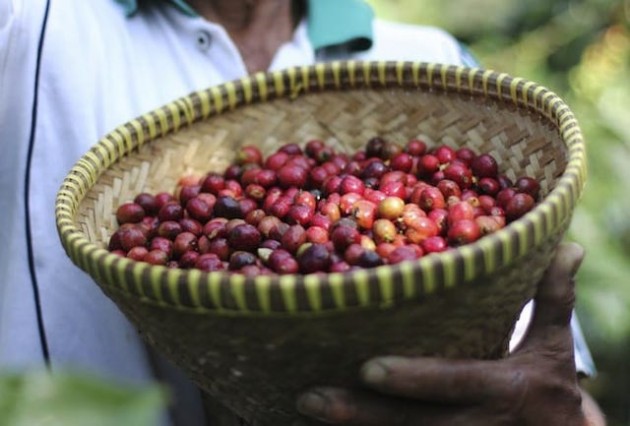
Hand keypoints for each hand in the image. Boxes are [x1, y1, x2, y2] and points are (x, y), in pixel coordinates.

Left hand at [296, 242, 593, 424]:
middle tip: (311, 396)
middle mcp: (477, 423)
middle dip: (360, 414)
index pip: (454, 382)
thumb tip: (567, 246)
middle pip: (412, 423)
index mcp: (504, 389)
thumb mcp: (554, 344)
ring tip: (306, 407)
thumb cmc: (550, 387)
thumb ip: (553, 297)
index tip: (367, 368)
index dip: (413, 379)